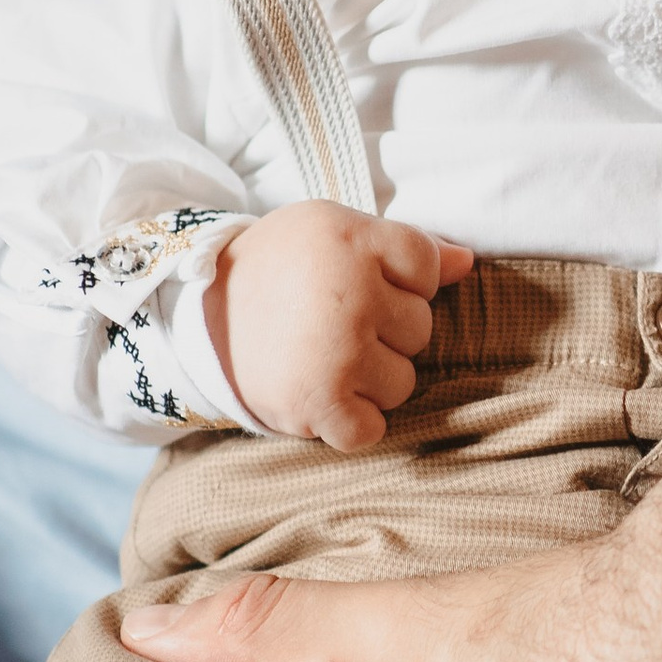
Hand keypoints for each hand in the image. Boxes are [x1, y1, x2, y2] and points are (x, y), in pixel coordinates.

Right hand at [204, 204, 471, 449]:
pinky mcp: (319, 403)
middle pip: (421, 327)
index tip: (354, 282)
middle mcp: (350, 294)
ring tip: (322, 358)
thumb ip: (404, 245)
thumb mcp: (332, 232)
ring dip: (370, 379)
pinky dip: (350, 423)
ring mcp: (337, 352)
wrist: (193, 320)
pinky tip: (321, 396)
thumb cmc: (277, 272)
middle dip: (385, 331)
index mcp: (351, 239)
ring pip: (403, 381)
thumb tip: (468, 262)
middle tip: (330, 323)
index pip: (427, 265)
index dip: (399, 280)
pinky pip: (372, 429)